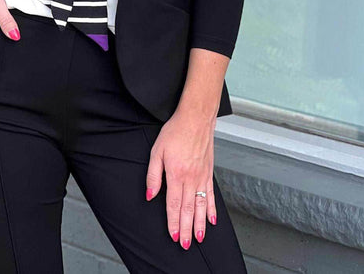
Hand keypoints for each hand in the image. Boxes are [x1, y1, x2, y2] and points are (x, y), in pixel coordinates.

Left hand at [145, 108, 217, 248]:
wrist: (196, 118)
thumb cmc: (175, 131)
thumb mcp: (157, 150)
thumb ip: (153, 174)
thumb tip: (151, 195)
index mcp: (176, 174)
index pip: (174, 204)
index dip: (173, 222)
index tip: (173, 235)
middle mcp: (191, 178)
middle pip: (188, 210)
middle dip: (186, 229)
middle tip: (184, 244)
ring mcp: (202, 176)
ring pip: (201, 206)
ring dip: (199, 224)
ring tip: (198, 239)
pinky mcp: (209, 172)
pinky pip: (211, 195)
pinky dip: (212, 209)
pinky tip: (211, 220)